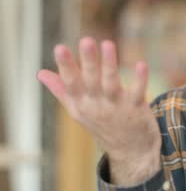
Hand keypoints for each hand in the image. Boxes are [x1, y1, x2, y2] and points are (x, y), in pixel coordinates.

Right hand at [37, 37, 161, 184]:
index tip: (59, 47)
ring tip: (107, 43)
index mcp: (81, 103)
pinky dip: (140, 79)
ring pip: (112, 83)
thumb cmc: (102, 122)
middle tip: (86, 40)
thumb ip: (61, 90)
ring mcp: (117, 106)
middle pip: (91, 80)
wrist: (130, 149)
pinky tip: (141, 64)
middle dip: (88, 61)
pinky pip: (138, 92)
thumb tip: (40, 73)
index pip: (71, 83)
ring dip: (109, 64)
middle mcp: (97, 104)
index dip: (65, 66)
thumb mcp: (78, 109)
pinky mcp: (136, 107)